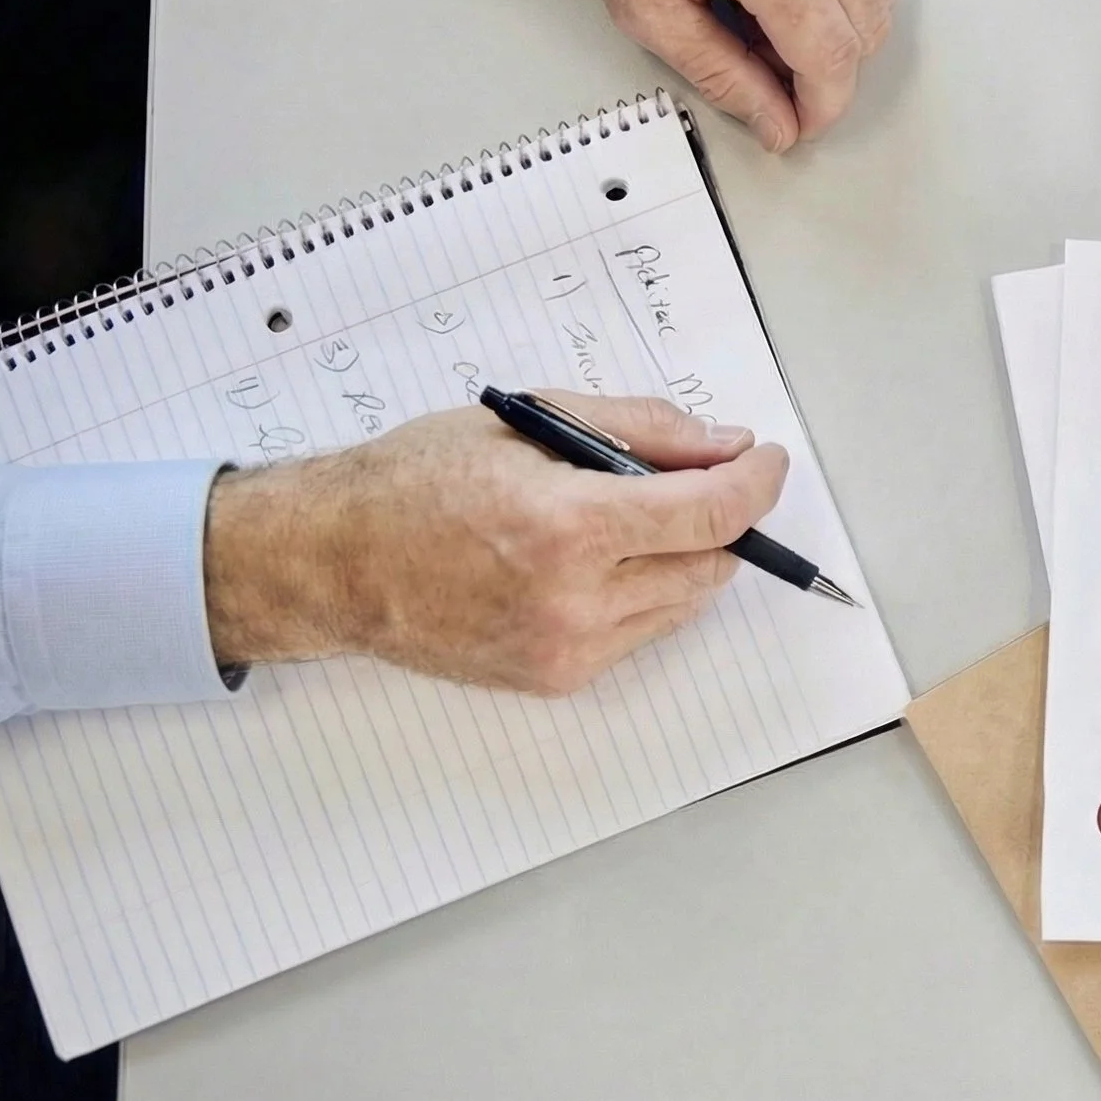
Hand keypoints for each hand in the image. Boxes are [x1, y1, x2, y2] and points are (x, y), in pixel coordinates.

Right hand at [203, 396, 789, 694]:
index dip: (754, 483)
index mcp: (570, 525)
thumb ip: (642, 430)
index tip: (766, 461)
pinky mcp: (556, 679)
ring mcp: (566, 649)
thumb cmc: (418, 480)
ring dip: (684, 558)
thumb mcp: (532, 421)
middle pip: (709, 564)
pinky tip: (598, 562)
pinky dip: (643, 594)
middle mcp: (575, 600)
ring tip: (633, 519)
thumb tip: (725, 445)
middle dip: (721, 519)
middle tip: (699, 481)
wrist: (335, 561)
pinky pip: (640, 633)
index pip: (710, 513)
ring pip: (683, 604)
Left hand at [449, 0, 897, 152]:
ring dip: (843, 13)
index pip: (832, 52)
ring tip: (777, 4)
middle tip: (775, 60)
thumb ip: (723, 76)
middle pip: (869, 20)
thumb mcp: (645, 6)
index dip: (824, 105)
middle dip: (830, 63)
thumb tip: (776, 121)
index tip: (805, 119)